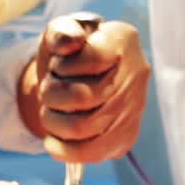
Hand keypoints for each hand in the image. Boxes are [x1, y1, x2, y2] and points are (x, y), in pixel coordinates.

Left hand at [17, 12, 150, 164]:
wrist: (82, 76)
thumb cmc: (70, 52)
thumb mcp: (60, 31)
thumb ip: (61, 31)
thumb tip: (70, 42)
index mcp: (123, 40)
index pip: (93, 58)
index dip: (64, 66)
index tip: (58, 64)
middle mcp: (136, 74)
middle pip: (84, 97)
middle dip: (52, 96)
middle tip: (48, 90)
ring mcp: (134, 107)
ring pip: (85, 128)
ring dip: (54, 122)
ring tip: (51, 111)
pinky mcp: (127, 135)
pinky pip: (94, 153)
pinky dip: (65, 151)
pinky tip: (53, 141)